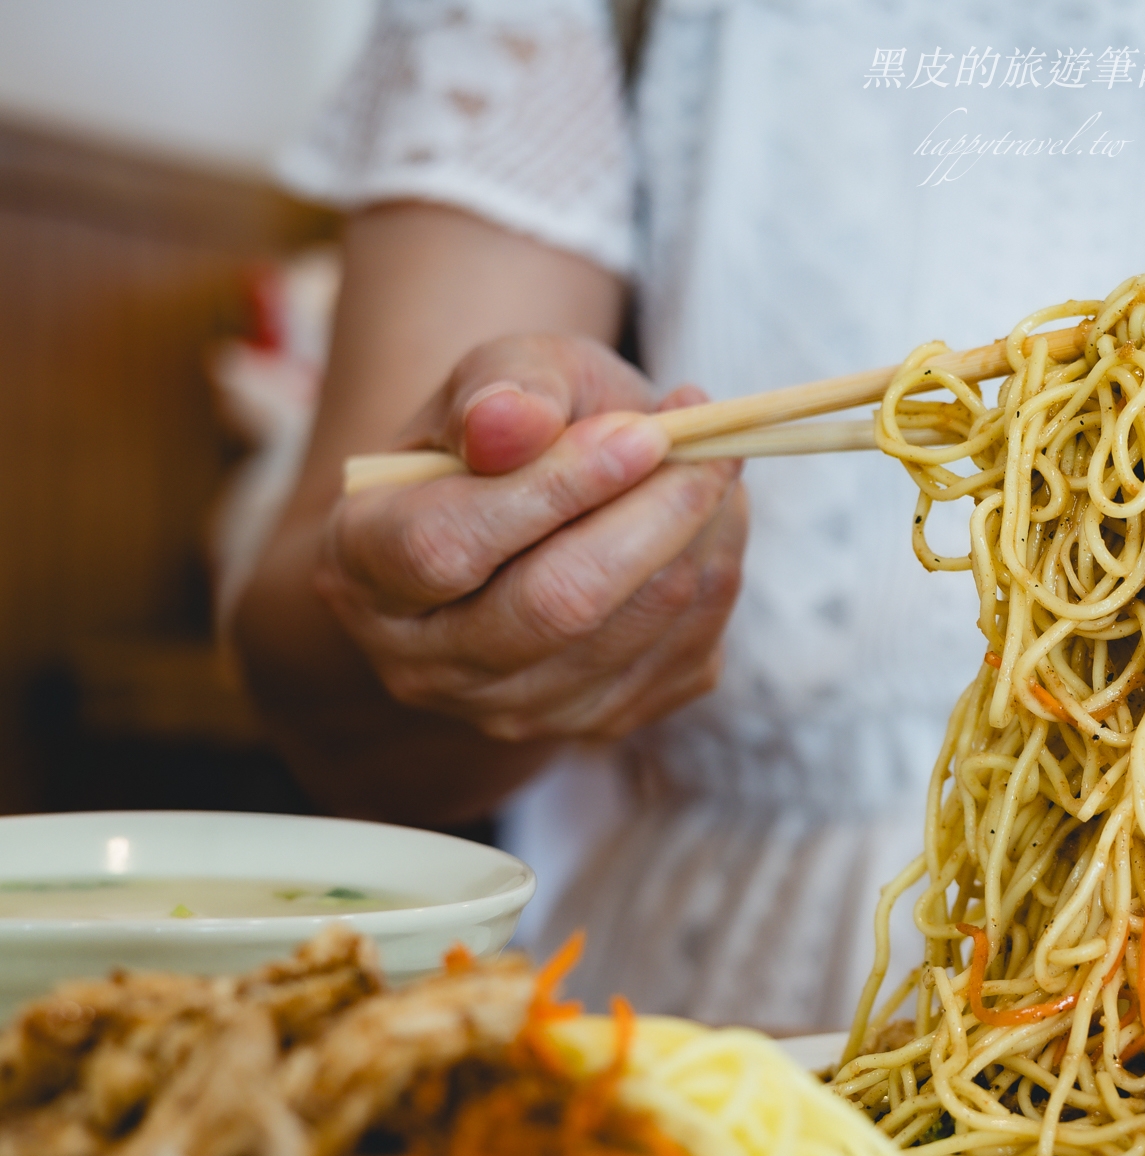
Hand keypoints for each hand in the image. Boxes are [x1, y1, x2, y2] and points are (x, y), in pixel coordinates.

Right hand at [312, 333, 746, 742]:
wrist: (537, 513)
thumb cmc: (513, 431)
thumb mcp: (501, 376)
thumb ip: (506, 388)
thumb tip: (510, 421)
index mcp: (362, 564)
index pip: (447, 545)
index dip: (554, 487)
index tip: (645, 434)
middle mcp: (422, 661)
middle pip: (553, 607)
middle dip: (652, 518)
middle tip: (710, 448)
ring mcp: (510, 710)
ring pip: (631, 634)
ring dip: (699, 541)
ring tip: (713, 466)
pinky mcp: (596, 726)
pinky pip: (684, 655)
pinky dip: (716, 575)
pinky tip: (710, 522)